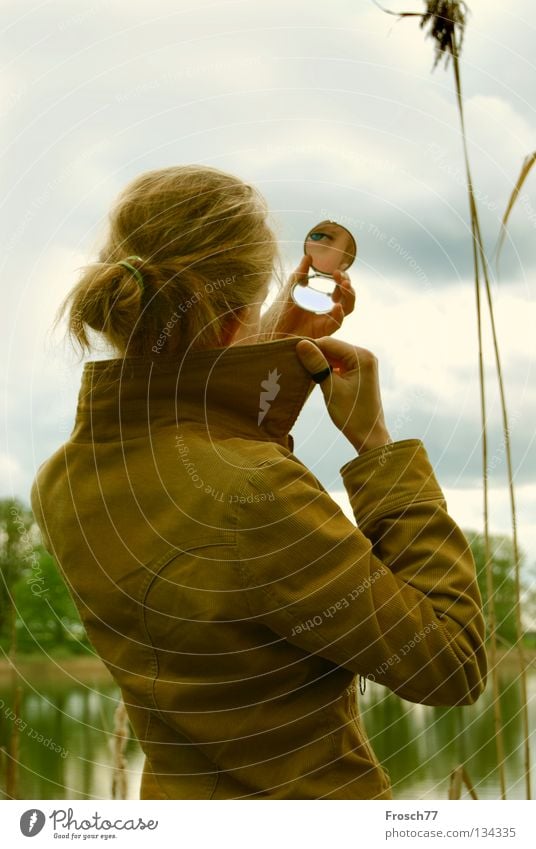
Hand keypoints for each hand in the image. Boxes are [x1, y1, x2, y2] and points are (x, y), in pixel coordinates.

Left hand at [258, 254, 355, 339]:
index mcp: (321, 301)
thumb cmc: (280, 312)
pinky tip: (336, 305)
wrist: (271, 330)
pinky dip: (339, 314)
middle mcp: (326, 311)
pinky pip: (337, 323)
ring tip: (344, 286)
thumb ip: (300, 273)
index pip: (340, 289)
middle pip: (347, 298)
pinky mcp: (323, 332)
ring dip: (349, 296)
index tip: (336, 271)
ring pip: (347, 309)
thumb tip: (309, 256)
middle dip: (348, 285)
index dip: (342, 279)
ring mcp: (326, 321)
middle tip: (341, 278)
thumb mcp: (291, 288)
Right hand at [295, 336, 391, 453]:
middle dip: (315, 355)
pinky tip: (315, 376)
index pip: (329, 343)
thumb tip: (301, 344)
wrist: (368, 435)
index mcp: (362, 357)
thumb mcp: (331, 388)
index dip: (309, 348)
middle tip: (295, 364)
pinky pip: (339, 364)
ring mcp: (363, 364)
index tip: (291, 356)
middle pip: (332, 348)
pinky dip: (327, 369)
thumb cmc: (352, 414)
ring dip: (319, 363)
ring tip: (303, 372)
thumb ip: (317, 364)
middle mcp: (365, 356)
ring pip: (334, 356)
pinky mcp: (359, 372)